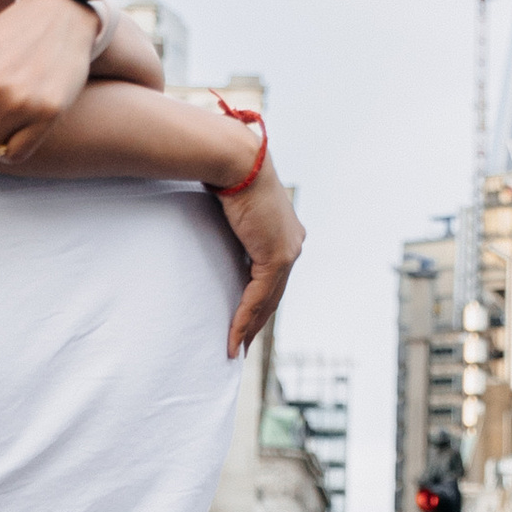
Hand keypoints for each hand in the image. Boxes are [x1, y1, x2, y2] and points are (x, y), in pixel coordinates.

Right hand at [223, 153, 303, 356]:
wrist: (237, 161)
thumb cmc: (229, 174)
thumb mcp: (233, 205)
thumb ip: (234, 223)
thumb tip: (219, 223)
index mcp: (286, 232)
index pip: (274, 276)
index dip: (260, 302)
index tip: (246, 321)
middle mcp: (292, 243)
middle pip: (274, 294)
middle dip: (258, 322)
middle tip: (242, 345)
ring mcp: (287, 251)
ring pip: (269, 301)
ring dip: (251, 328)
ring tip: (235, 349)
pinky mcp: (276, 257)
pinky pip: (258, 297)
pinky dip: (244, 319)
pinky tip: (233, 337)